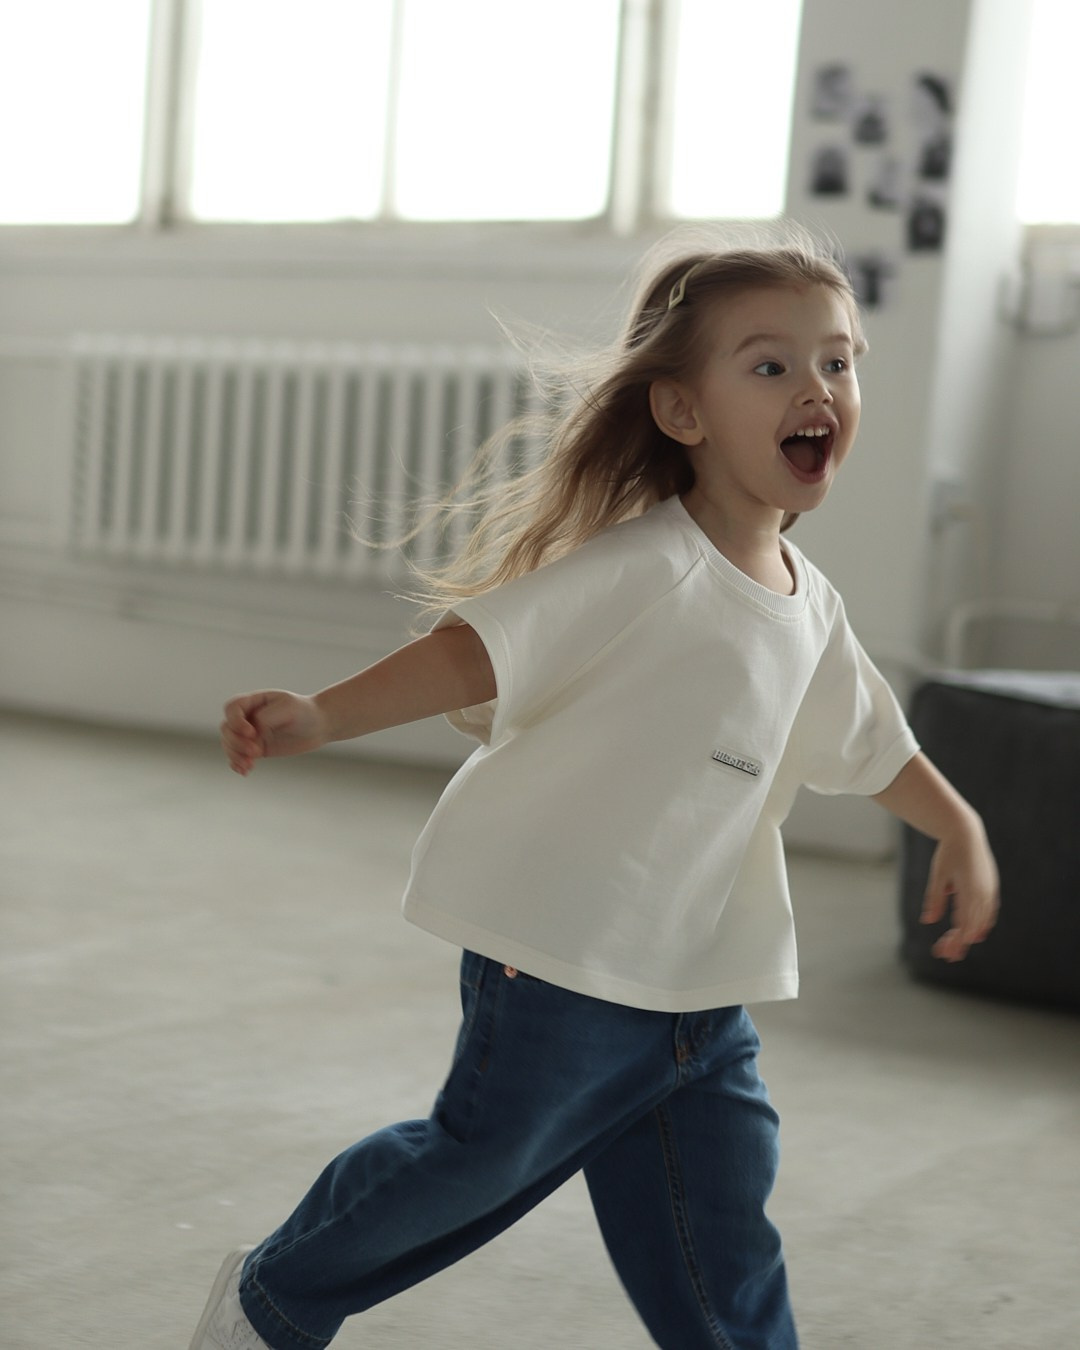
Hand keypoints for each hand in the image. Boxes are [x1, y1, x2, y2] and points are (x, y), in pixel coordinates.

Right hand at [220, 690, 328, 775]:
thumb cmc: (304, 711)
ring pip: (229, 744)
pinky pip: (238, 756)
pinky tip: (245, 771)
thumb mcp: (287, 708)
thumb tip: (252, 734)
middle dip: (237, 742)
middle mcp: (248, 717)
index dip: (236, 722)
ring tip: (249, 765)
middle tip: (256, 752)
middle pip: (227, 729)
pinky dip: (237, 764)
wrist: (319, 725)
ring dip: (235, 756)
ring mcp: (251, 734)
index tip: (252, 733)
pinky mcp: (256, 748)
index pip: (231, 709)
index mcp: (253, 701)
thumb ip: (266, 718)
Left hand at [920, 821, 999, 961]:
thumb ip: (935, 899)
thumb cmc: (948, 853)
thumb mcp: (938, 875)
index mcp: (970, 892)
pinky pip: (989, 911)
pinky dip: (982, 924)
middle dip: (960, 943)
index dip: (956, 942)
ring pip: (983, 921)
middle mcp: (983, 894)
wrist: (966, 832)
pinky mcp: (991, 887)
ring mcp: (990, 891)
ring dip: (970, 935)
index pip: (964, 925)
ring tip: (957, 946)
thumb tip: (928, 921)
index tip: (946, 953)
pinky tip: (974, 932)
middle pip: (973, 927)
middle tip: (945, 955)